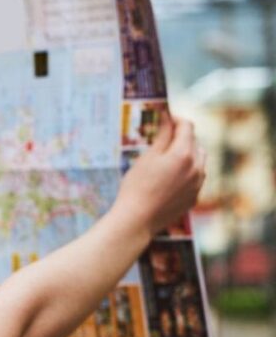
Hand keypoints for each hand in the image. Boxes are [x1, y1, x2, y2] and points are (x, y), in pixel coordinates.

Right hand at [114, 117, 204, 236]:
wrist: (137, 219)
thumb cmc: (137, 186)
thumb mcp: (147, 157)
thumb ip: (162, 136)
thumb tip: (168, 117)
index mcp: (184, 154)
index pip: (187, 127)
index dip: (176, 120)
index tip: (165, 119)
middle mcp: (197, 167)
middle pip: (195, 143)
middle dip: (181, 137)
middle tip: (162, 140)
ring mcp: (197, 184)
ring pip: (198, 161)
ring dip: (186, 155)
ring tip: (167, 159)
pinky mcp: (194, 197)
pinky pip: (195, 178)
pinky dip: (186, 172)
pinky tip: (168, 179)